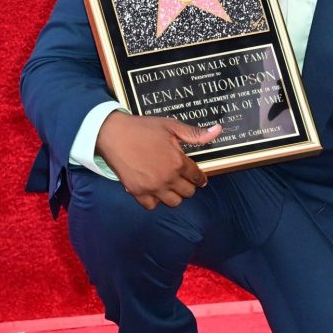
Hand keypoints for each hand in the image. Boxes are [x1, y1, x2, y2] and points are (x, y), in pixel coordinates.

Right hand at [96, 111, 221, 209]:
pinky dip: (156, 201)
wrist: (114, 134)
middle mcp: (167, 178)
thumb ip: (195, 134)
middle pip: (188, 193)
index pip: (197, 177)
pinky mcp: (136, 192)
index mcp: (178, 162)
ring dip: (175, 195)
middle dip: (189, 186)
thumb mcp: (172, 127)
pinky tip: (156, 190)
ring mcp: (151, 187)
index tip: (200, 179)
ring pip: (173, 202)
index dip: (200, 178)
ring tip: (172, 186)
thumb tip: (218, 130)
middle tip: (184, 180)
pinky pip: (152, 206)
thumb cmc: (144, 128)